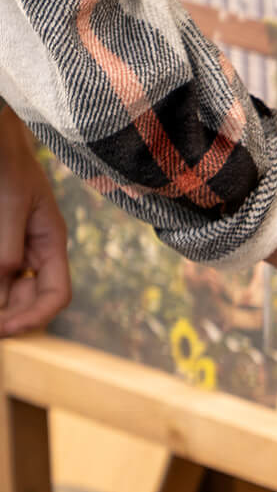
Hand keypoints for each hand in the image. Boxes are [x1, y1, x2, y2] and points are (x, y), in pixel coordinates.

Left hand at [0, 108, 71, 336]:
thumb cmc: (5, 161)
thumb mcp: (8, 206)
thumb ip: (6, 250)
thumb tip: (1, 293)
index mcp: (51, 242)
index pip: (57, 295)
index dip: (35, 318)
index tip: (5, 330)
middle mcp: (36, 250)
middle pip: (32, 299)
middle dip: (10, 315)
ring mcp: (16, 245)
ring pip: (12, 288)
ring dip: (0, 301)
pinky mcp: (0, 241)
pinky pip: (2, 271)